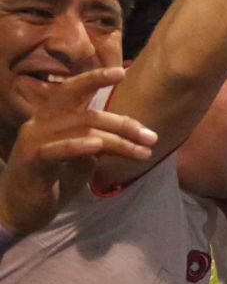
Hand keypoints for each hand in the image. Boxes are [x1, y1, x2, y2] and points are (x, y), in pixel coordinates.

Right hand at [0, 65, 153, 237]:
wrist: (18, 212)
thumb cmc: (50, 183)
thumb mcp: (78, 159)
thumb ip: (94, 143)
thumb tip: (120, 137)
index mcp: (50, 119)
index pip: (72, 91)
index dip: (95, 77)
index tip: (123, 71)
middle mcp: (40, 124)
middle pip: (85, 113)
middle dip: (123, 123)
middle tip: (151, 136)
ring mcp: (33, 142)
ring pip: (81, 131)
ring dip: (118, 141)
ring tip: (144, 152)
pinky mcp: (31, 162)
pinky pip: (56, 150)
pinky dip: (78, 146)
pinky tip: (98, 146)